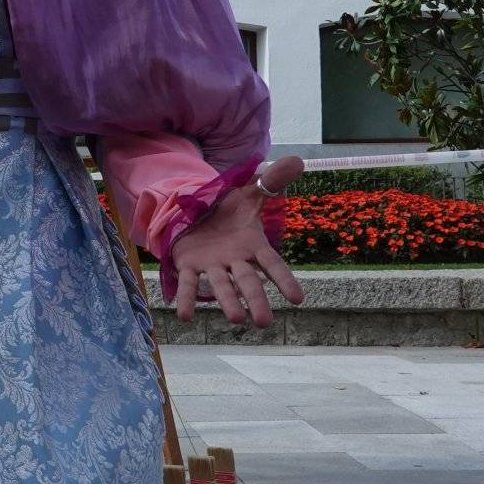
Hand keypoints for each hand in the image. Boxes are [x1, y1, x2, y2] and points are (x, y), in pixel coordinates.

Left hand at [170, 155, 306, 328]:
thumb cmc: (231, 210)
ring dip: (228, 302)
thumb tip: (298, 159)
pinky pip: (188, 284)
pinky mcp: (189, 265)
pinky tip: (185, 316)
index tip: (298, 299)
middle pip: (248, 282)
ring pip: (221, 285)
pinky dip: (187, 299)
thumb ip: (272, 181)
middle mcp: (235, 260)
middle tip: (264, 324)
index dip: (284, 280)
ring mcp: (213, 265)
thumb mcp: (251, 192)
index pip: (272, 264)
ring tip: (235, 319)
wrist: (199, 212)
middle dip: (256, 301)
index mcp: (253, 245)